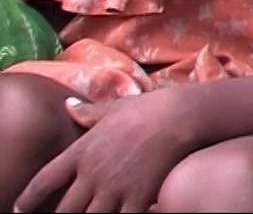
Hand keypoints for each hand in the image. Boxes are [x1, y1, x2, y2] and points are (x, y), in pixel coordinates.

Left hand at [18, 90, 197, 212]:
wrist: (178, 116)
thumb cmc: (147, 109)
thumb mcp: (113, 109)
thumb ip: (87, 112)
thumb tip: (67, 104)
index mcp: (82, 152)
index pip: (44, 180)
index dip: (28, 199)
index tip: (20, 209)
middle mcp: (92, 174)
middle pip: (64, 210)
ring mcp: (114, 188)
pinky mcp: (137, 196)